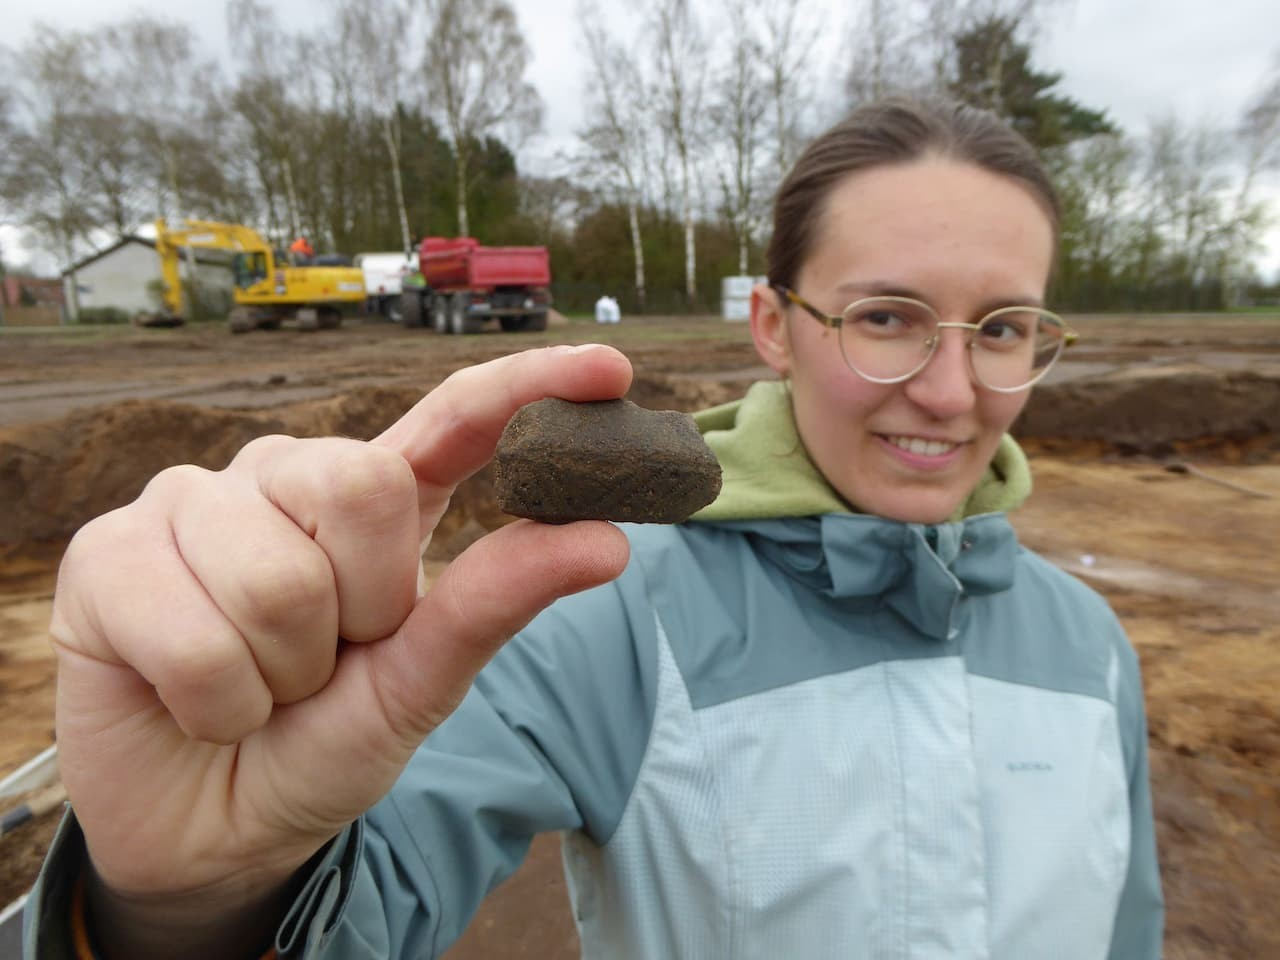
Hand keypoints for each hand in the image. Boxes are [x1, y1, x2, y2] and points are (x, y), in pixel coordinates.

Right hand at [49, 344, 631, 955]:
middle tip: (332, 657)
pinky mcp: (109, 554)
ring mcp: (192, 504)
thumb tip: (607, 542)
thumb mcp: (422, 684)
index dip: (527, 388)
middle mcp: (284, 478)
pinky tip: (199, 703)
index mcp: (372, 500)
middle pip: (364, 487)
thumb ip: (496, 604)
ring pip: (278, 578)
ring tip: (261, 684)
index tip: (610, 372)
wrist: (214, 826)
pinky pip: (196, 636)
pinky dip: (217, 704)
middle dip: (365, 608)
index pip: (453, 418)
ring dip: (286, 672)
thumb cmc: (322, 740)